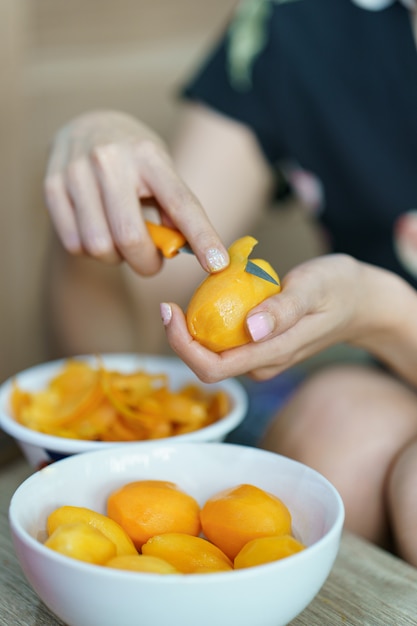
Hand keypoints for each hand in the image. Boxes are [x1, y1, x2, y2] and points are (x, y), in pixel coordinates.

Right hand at [44, 110, 227, 274]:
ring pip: (99, 246)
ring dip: (116, 257)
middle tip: (152, 263)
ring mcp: (76, 171)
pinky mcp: (51, 185)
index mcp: (148, 156)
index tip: (217, 264)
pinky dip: (90, 251)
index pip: (180, 203)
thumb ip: (174, 212)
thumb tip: (191, 252)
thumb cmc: (135, 161)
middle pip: (131, 237)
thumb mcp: (161, 173)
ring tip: (121, 240)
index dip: (202, 237)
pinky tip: (98, 232)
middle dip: (146, 264)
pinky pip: (74, 244)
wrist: (88, 126)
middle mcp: (110, 159)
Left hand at [160, 254, 391, 381]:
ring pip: (216, 354)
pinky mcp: (262, 346)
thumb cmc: (338, 289)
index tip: (170, 313)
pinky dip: (210, 324)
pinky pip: (227, 342)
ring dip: (194, 333)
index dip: (183, 346)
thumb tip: (251, 329)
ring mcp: (262, 356)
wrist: (361, 300)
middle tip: (169, 306)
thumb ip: (283, 309)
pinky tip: (208, 300)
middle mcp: (263, 362)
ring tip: (185, 301)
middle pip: (208, 365)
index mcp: (272, 353)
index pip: (214, 367)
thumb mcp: (313, 289)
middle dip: (181, 340)